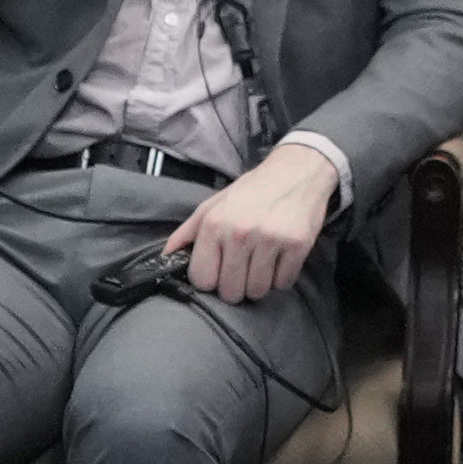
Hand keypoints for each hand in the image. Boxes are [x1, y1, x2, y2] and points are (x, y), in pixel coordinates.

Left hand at [172, 137, 341, 303]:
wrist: (297, 171)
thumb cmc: (252, 191)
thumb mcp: (213, 205)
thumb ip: (187, 232)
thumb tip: (164, 257)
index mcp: (214, 224)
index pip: (202, 279)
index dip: (210, 280)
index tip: (219, 270)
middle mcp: (240, 233)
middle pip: (231, 292)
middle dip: (236, 286)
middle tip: (243, 268)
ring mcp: (271, 240)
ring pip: (258, 291)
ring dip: (259, 283)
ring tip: (261, 263)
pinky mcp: (298, 246)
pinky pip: (283, 283)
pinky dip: (280, 277)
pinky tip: (279, 259)